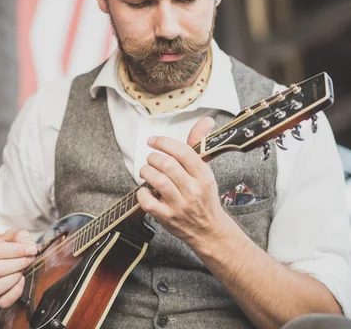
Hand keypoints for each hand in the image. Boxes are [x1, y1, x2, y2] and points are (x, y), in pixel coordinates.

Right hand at [0, 229, 37, 307]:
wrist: (3, 258)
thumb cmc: (9, 246)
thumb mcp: (14, 235)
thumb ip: (22, 237)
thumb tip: (29, 247)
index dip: (16, 250)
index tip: (31, 249)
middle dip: (18, 264)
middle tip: (29, 259)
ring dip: (15, 278)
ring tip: (22, 269)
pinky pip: (2, 301)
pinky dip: (15, 292)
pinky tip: (21, 281)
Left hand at [137, 117, 227, 245]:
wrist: (209, 230)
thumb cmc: (204, 197)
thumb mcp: (206, 171)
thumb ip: (199, 146)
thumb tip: (205, 121)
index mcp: (203, 175)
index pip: (183, 151)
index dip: (164, 142)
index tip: (153, 141)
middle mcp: (193, 189)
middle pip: (167, 164)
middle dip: (153, 157)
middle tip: (151, 159)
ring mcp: (180, 205)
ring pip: (157, 180)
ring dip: (146, 171)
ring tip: (147, 171)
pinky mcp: (167, 218)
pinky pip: (147, 201)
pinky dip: (142, 193)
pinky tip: (145, 190)